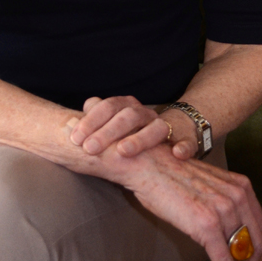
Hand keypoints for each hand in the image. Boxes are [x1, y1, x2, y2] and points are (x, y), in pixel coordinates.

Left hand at [68, 95, 196, 159]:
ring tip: (123, 151)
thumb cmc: (136, 132)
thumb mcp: (115, 124)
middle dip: (107, 132)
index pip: (108, 106)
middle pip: (128, 116)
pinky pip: (187, 141)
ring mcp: (166, 125)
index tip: (76, 138)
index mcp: (128, 107)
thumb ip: (97, 118)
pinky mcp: (186, 138)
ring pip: (156, 127)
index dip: (91, 121)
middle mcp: (146, 114)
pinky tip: (175, 154)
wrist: (178, 128)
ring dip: (140, 139)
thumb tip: (75, 116)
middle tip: (90, 148)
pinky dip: (183, 147)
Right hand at [124, 146, 261, 260]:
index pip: (260, 226)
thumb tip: (229, 230)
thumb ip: (224, 201)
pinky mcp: (207, 225)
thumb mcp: (208, 184)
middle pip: (255, 243)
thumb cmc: (170, 175)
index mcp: (240, 185)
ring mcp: (223, 210)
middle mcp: (237, 196)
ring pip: (241, 256)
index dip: (259, 250)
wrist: (147, 164)